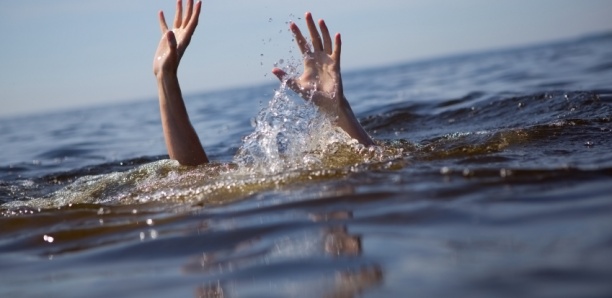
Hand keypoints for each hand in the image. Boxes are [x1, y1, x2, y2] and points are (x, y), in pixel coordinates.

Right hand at [153, 0, 201, 75]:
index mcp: (185, 38)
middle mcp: (181, 35)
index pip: (193, 22)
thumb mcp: (171, 54)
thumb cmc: (169, 65)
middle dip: (189, 7)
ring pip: (178, 20)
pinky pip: (165, 26)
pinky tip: (161, 12)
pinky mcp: (166, 39)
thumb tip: (169, 32)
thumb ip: (171, 43)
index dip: (196, 12)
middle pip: (187, 18)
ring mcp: (174, 37)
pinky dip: (163, 19)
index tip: (199, 1)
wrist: (164, 72)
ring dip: (179, 10)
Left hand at [273, 12, 373, 145]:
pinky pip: (337, 52)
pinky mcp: (336, 65)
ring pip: (325, 42)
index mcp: (308, 61)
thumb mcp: (297, 86)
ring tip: (320, 20)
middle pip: (314, 38)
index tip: (291, 24)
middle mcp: (318, 58)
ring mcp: (327, 60)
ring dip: (323, 31)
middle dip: (310, 26)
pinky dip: (337, 43)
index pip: (302, 44)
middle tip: (307, 14)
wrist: (327, 104)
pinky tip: (337, 34)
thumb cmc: (313, 95)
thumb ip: (286, 78)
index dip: (297, 34)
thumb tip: (273, 70)